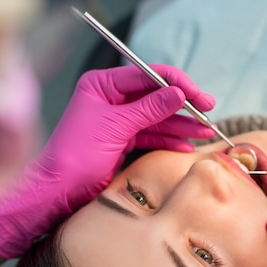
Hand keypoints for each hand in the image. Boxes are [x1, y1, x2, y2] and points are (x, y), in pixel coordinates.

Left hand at [0, 65, 215, 257]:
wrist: (58, 191)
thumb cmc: (75, 155)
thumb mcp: (115, 127)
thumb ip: (148, 109)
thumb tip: (178, 93)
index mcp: (102, 85)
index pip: (147, 75)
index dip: (176, 84)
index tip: (197, 96)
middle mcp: (110, 99)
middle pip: (155, 96)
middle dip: (182, 105)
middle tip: (208, 112)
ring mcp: (117, 120)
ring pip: (157, 118)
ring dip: (181, 125)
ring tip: (206, 131)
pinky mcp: (122, 141)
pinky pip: (151, 136)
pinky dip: (169, 140)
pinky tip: (187, 145)